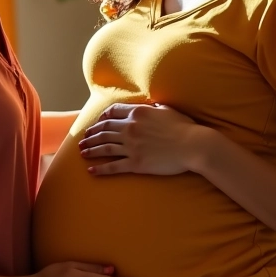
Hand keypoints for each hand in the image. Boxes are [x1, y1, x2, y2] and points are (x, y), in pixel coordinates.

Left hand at [79, 102, 202, 175]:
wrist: (193, 145)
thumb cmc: (185, 127)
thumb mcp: (168, 110)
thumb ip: (155, 108)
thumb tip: (151, 107)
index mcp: (138, 113)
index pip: (112, 113)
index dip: (101, 118)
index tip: (96, 123)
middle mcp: (130, 128)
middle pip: (104, 130)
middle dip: (91, 134)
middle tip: (83, 138)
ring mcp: (132, 146)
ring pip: (104, 147)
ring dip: (91, 149)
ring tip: (81, 151)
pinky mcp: (135, 163)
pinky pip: (113, 166)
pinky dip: (100, 168)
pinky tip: (90, 170)